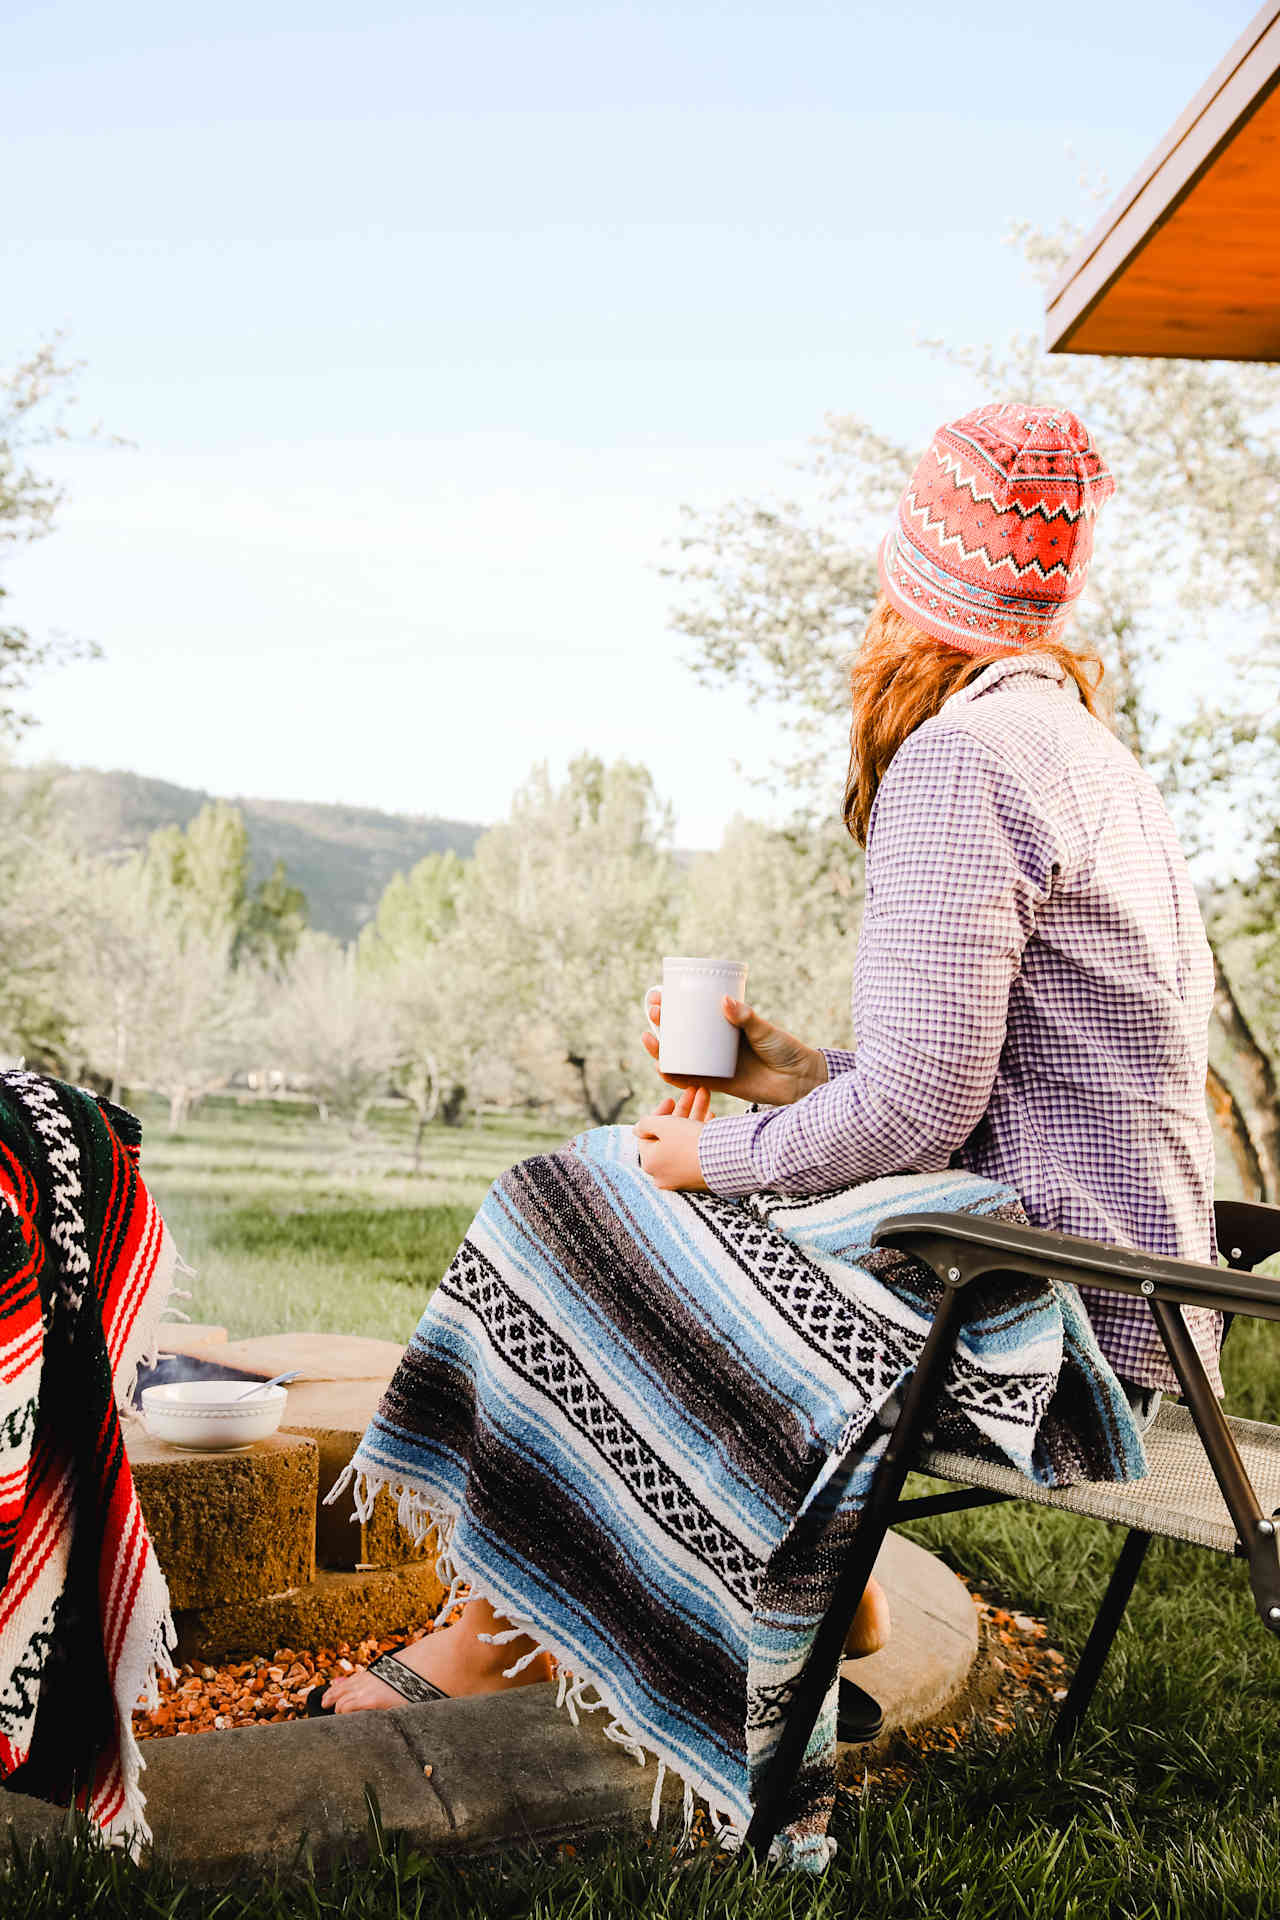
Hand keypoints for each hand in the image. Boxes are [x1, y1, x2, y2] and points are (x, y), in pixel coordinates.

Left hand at [634, 1085, 713, 1190]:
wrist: (725, 1161)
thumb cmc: (689, 1142)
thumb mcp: (663, 1125)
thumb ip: (645, 1124)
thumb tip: (637, 1129)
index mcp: (650, 1162)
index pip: (648, 1133)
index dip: (660, 1112)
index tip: (671, 1099)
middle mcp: (663, 1173)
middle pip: (669, 1135)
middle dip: (683, 1110)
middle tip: (692, 1093)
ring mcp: (682, 1177)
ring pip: (685, 1141)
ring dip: (694, 1117)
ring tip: (705, 1096)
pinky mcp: (700, 1177)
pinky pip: (696, 1152)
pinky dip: (700, 1134)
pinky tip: (710, 1117)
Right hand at [641, 994, 827, 1107]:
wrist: (800, 1080)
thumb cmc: (785, 1050)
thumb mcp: (764, 1029)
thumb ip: (746, 1018)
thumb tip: (724, 1000)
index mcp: (724, 1027)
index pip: (693, 1013)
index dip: (672, 1005)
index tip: (659, 994)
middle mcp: (715, 1045)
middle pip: (680, 1034)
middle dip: (662, 1022)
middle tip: (654, 1010)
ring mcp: (714, 1064)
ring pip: (679, 1057)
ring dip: (659, 1049)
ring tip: (649, 1037)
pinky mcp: (717, 1084)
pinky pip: (689, 1080)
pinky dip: (673, 1075)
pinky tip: (660, 1067)